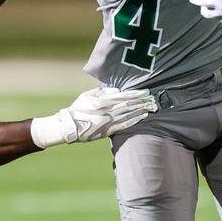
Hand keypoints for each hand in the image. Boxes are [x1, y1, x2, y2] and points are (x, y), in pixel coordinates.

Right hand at [30, 87, 158, 148]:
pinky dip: (134, 121)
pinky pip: (123, 125)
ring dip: (141, 111)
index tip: (145, 91)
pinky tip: (142, 118)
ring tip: (151, 107)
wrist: (69, 127)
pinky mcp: (108, 130)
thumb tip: (116, 90)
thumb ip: (102, 91)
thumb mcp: (87, 96)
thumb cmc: (77, 109)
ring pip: (128, 114)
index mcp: (102, 100)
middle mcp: (107, 110)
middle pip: (129, 105)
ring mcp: (108, 121)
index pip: (123, 96)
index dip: (135, 94)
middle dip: (142, 102)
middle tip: (153, 99)